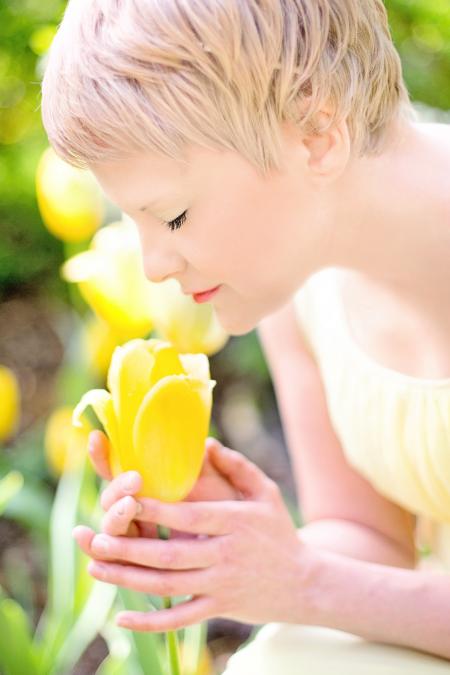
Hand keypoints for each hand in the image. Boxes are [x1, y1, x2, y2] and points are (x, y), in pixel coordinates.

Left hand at [74, 443, 316, 632]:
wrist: (305, 584)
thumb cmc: (279, 532)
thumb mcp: (266, 493)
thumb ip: (237, 466)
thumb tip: (206, 443)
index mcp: (234, 522)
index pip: (189, 515)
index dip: (155, 509)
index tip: (124, 500)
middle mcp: (225, 555)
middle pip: (170, 554)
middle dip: (129, 548)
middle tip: (95, 539)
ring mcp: (220, 585)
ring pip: (167, 586)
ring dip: (128, 579)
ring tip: (95, 568)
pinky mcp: (218, 609)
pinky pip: (180, 618)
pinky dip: (150, 622)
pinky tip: (123, 619)